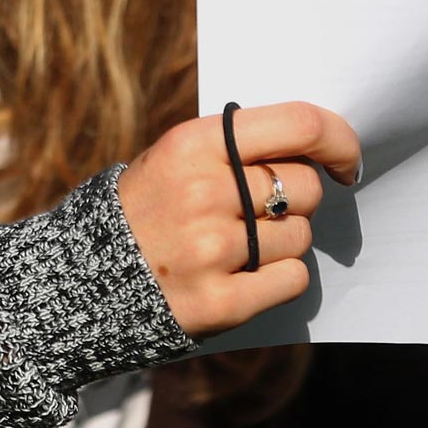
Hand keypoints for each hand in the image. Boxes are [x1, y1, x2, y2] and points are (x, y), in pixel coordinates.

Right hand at [116, 101, 359, 337]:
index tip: (347, 161)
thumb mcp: (177, 157)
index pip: (298, 124)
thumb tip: (321, 148)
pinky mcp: (218, 303)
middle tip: (263, 210)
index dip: (339, 140)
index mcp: (194, 144)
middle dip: (297, 197)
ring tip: (240, 245)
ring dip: (284, 241)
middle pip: (305, 185)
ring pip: (301, 236)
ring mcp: (211, 250)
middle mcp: (204, 192)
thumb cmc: (147, 207)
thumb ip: (239, 147)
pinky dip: (279, 278)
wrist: (81, 279)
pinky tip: (243, 275)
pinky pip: (293, 279)